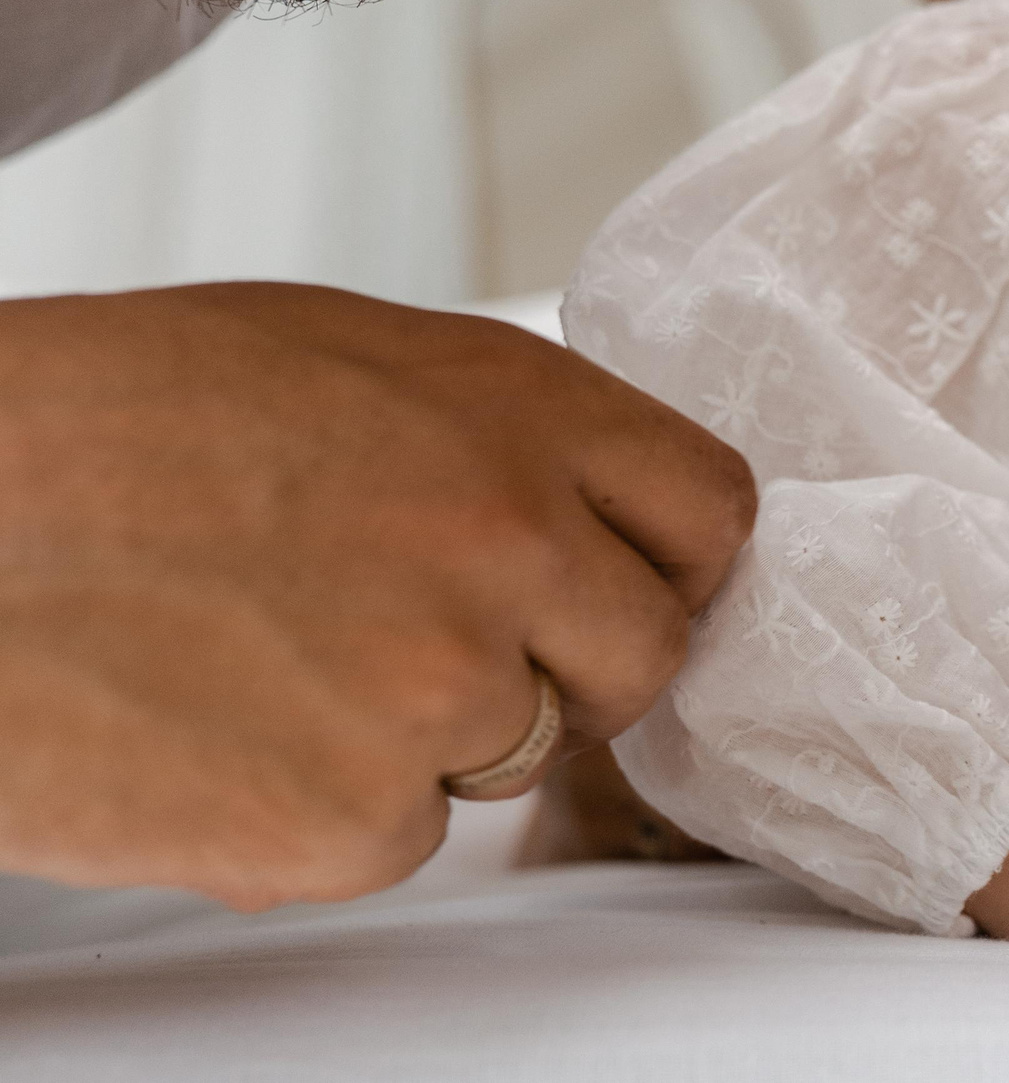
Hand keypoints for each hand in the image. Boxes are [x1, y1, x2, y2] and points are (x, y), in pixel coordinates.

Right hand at [0, 284, 753, 910]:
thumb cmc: (105, 425)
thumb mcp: (343, 362)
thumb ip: (496, 436)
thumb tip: (589, 514)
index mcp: (516, 408)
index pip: (710, 510)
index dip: (669, 563)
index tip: (621, 586)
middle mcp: (507, 539)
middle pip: (646, 655)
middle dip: (567, 668)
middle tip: (433, 647)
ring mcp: (440, 686)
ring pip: (520, 755)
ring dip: (426, 737)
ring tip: (272, 660)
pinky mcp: (351, 818)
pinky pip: (400, 839)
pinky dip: (321, 812)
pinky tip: (218, 732)